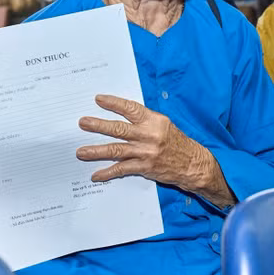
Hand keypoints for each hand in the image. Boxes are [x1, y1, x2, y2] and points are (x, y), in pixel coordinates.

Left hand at [76, 95, 206, 189]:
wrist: (192, 164)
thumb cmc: (176, 142)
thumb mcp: (163, 125)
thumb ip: (143, 120)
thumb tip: (121, 114)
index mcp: (153, 120)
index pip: (130, 109)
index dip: (113, 103)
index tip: (98, 99)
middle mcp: (148, 135)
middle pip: (118, 129)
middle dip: (98, 126)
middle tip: (82, 123)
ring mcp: (145, 152)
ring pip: (116, 150)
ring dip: (96, 151)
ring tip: (80, 152)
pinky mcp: (144, 168)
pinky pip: (122, 170)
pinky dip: (107, 173)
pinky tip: (95, 175)